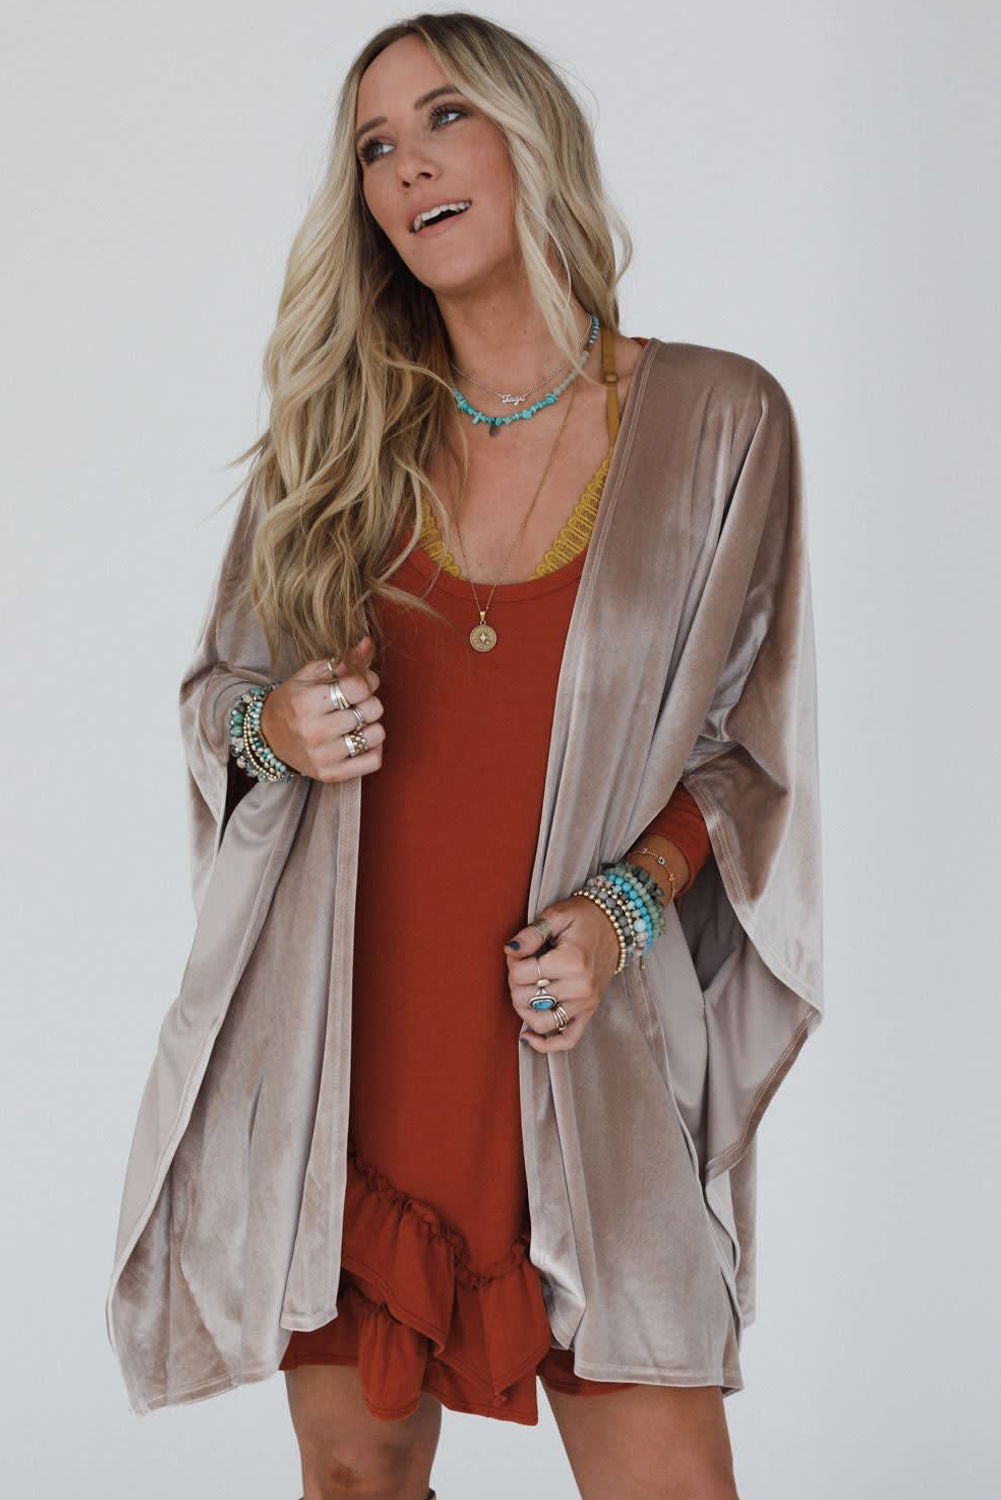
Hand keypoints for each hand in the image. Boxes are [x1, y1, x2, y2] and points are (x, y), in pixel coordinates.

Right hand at [259, 634, 385, 781]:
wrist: (269, 737)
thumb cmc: (293, 701)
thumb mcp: (311, 675)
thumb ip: (342, 661)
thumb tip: (369, 643)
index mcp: (306, 702)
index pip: (358, 687)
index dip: (367, 681)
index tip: (361, 683)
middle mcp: (313, 731)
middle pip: (371, 710)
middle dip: (369, 702)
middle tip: (357, 703)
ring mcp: (322, 756)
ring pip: (376, 735)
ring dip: (373, 725)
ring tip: (357, 722)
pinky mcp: (330, 775)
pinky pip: (373, 761)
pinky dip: (375, 749)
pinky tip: (361, 740)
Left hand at [503, 895, 621, 1051]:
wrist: (614, 927)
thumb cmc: (583, 918)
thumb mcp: (556, 915)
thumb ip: (532, 933)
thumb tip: (510, 950)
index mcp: (571, 961)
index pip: (522, 974)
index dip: (511, 962)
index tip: (517, 952)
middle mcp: (580, 987)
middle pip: (527, 998)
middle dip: (515, 983)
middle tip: (520, 967)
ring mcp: (585, 1003)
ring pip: (541, 1021)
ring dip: (523, 1010)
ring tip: (523, 992)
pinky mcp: (588, 1013)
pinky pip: (567, 1039)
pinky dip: (546, 1044)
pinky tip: (528, 1036)